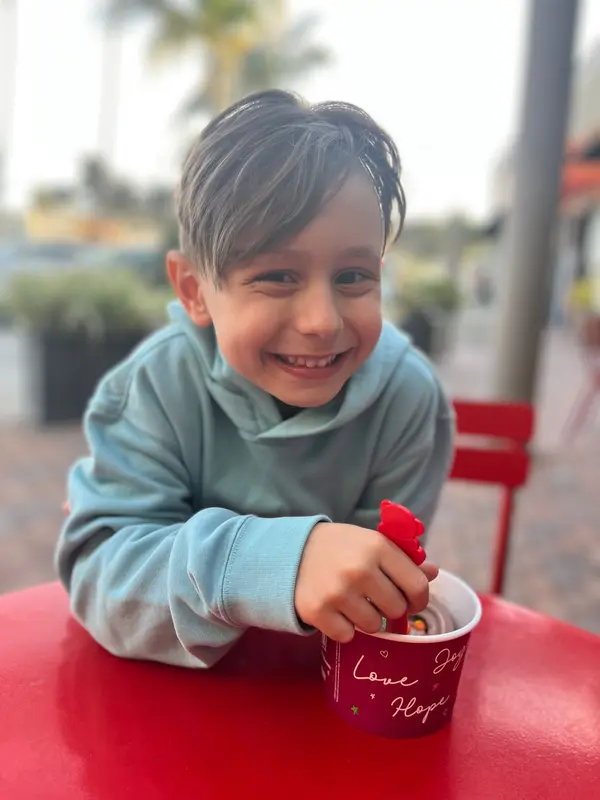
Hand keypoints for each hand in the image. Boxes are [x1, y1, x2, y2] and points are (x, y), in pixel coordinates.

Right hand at [294, 522, 437, 642]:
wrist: (291, 551)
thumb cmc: (340, 547)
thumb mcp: (371, 542)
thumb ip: (403, 558)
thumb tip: (433, 573)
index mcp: (378, 546)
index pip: (417, 586)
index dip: (419, 599)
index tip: (412, 601)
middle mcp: (360, 569)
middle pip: (397, 609)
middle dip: (390, 608)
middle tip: (376, 599)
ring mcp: (338, 592)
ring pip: (374, 626)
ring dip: (367, 619)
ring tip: (354, 602)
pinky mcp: (318, 612)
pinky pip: (348, 635)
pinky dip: (344, 628)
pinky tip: (336, 610)